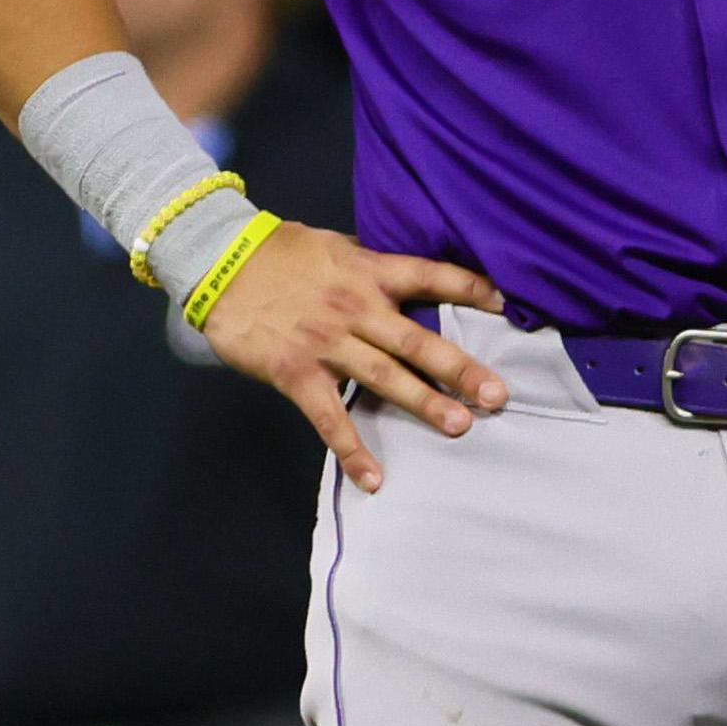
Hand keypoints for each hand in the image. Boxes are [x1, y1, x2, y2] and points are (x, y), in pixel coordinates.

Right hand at [198, 223, 507, 482]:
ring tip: (459, 426)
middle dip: (459, 369)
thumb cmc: (280, 253)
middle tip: (496, 395)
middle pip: (416, 341)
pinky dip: (352, 449)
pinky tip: (374, 478)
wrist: (217, 261)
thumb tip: (409, 277)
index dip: (471, 289)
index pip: (430, 276)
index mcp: (369, 273)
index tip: (509, 305)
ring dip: (422, 403)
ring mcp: (326, 343)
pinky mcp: (296, 372)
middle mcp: (356, 309)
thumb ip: (372, 267)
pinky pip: (330, 417)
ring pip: (383, 377)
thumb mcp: (335, 247)